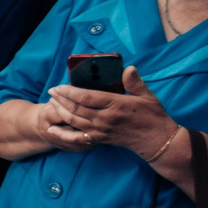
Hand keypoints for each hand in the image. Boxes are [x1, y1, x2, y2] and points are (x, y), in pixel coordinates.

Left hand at [43, 65, 172, 154]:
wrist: (156, 139)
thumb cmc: (153, 115)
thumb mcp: (147, 95)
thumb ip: (135, 82)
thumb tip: (128, 68)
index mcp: (116, 104)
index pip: (86, 97)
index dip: (69, 91)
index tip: (59, 86)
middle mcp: (105, 118)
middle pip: (75, 108)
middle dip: (60, 99)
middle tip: (51, 91)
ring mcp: (101, 130)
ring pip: (74, 121)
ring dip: (60, 111)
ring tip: (52, 103)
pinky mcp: (99, 139)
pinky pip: (77, 137)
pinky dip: (63, 133)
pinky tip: (52, 129)